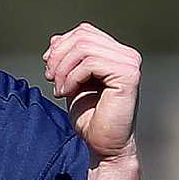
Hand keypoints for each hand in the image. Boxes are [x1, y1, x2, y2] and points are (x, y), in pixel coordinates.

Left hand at [43, 24, 140, 161]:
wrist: (105, 147)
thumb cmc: (91, 120)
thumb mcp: (72, 83)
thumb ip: (67, 61)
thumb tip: (55, 39)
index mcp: (117, 54)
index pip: (84, 32)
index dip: (61, 45)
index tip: (48, 66)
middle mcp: (127, 56)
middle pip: (83, 36)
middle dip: (59, 57)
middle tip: (49, 78)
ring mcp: (130, 64)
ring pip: (84, 48)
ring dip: (63, 69)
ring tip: (58, 90)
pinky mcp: (128, 76)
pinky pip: (91, 63)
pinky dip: (72, 77)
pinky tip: (66, 93)